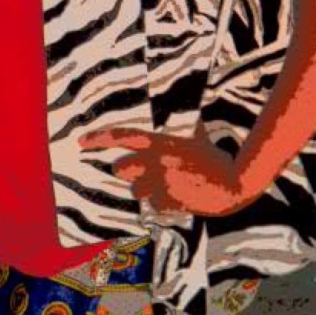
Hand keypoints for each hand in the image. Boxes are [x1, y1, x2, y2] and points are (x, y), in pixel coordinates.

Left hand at [79, 126, 260, 216]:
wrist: (234, 183)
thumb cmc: (216, 158)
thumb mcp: (196, 135)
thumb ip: (181, 126)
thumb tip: (176, 108)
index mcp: (161, 142)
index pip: (122, 137)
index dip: (99, 139)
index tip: (81, 141)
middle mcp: (156, 162)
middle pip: (120, 168)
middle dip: (127, 171)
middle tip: (142, 172)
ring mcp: (161, 183)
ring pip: (136, 191)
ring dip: (146, 190)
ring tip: (169, 186)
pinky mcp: (168, 202)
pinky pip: (153, 205)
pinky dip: (162, 203)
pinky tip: (180, 197)